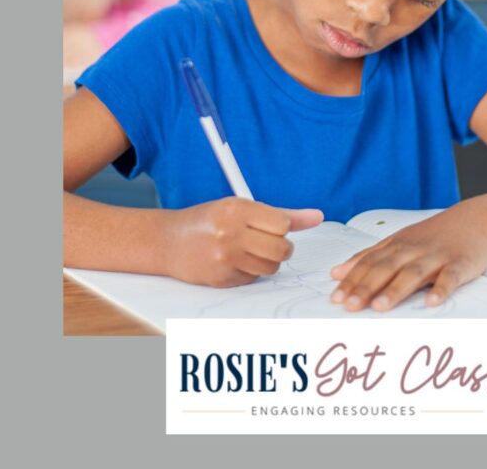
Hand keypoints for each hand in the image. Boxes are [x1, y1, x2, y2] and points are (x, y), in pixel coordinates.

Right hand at [165, 197, 322, 286]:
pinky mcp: (221, 278)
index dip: (282, 228)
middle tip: (270, 242)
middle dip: (281, 248)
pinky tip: (236, 261)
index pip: (282, 224)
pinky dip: (251, 272)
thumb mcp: (241, 207)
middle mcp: (230, 233)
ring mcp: (225, 257)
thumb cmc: (209, 220)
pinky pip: (253, 279)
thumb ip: (281, 213)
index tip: (275, 227)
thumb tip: (317, 216)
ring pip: (271, 267)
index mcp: (237, 209)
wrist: (169, 241)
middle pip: (281, 249)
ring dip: (268, 261)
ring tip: (252, 251)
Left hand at [330, 206, 486, 311]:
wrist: (473, 220)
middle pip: (386, 268)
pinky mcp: (460, 264)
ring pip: (414, 273)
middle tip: (350, 305)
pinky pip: (450, 278)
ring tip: (380, 307)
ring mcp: (437, 257)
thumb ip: (368, 257)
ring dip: (396, 289)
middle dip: (367, 287)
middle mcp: (413, 250)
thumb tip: (337, 273)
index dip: (352, 280)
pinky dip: (441, 289)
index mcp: (396, 245)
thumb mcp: (398, 241)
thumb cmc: (432, 236)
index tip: (336, 298)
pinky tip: (431, 302)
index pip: (369, 263)